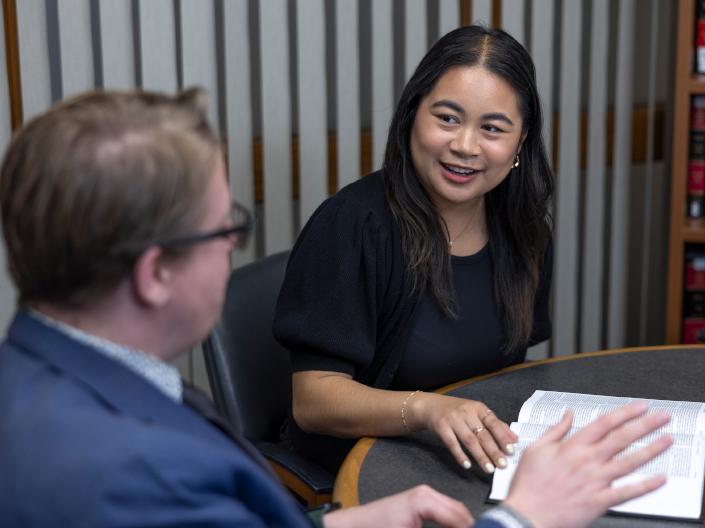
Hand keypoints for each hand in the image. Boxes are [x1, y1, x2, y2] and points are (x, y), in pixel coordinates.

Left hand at [323, 485, 472, 527]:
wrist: (355, 526)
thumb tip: (461, 527)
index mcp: (425, 500)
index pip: (460, 518)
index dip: (472, 526)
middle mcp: (426, 494)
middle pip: (461, 512)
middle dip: (470, 524)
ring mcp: (424, 496)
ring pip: (455, 512)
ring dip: (462, 523)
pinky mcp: (420, 503)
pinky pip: (445, 512)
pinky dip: (454, 523)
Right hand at [410, 393, 517, 472]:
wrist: (429, 406)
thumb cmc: (456, 411)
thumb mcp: (476, 412)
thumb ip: (495, 424)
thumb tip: (514, 438)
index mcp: (478, 408)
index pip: (493, 423)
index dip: (502, 437)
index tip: (511, 450)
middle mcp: (466, 412)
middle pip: (482, 434)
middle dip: (493, 451)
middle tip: (502, 465)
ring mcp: (453, 419)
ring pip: (469, 440)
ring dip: (480, 456)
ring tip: (489, 469)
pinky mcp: (441, 426)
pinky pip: (452, 443)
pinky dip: (460, 455)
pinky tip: (467, 465)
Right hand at [504, 403, 671, 527]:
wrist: (526, 514)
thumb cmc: (529, 484)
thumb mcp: (535, 449)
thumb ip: (555, 429)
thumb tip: (568, 414)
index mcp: (572, 447)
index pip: (604, 423)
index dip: (625, 413)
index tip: (640, 407)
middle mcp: (587, 461)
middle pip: (622, 438)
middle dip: (645, 425)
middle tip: (662, 417)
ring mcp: (595, 481)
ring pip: (629, 462)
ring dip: (651, 450)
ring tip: (667, 440)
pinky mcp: (599, 501)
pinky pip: (627, 493)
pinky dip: (646, 486)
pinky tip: (660, 479)